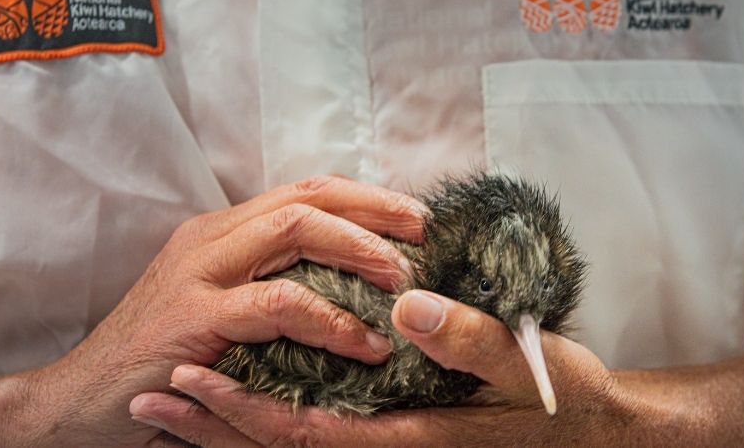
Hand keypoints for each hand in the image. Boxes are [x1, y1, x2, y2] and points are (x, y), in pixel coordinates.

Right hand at [26, 176, 427, 445]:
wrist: (80, 399)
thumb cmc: (162, 358)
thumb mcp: (219, 308)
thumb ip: (268, 285)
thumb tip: (345, 284)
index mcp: (222, 232)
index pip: (305, 192)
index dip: (365, 198)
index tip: (415, 218)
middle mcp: (211, 239)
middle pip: (308, 198)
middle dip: (375, 210)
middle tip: (425, 235)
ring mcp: (199, 273)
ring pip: (295, 231)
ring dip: (359, 251)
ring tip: (402, 282)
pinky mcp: (193, 317)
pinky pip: (278, 304)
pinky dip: (329, 319)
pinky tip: (362, 343)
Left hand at [130, 290, 640, 446]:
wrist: (592, 434)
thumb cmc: (564, 401)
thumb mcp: (530, 367)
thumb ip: (471, 343)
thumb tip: (407, 309)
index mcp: (408, 439)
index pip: (305, 430)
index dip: (242, 410)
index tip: (188, 378)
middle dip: (213, 428)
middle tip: (151, 397)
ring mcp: (387, 444)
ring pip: (291, 447)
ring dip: (228, 431)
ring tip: (171, 405)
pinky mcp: (393, 431)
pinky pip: (318, 432)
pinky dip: (269, 421)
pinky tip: (243, 395)